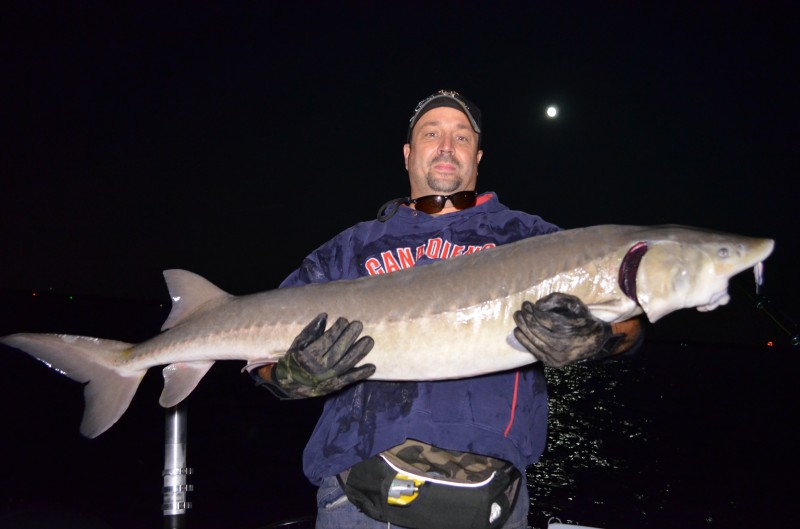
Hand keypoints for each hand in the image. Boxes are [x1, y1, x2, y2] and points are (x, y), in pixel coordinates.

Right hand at [257, 313, 375, 397]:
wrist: (289, 385)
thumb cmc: (294, 360)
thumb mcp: (298, 343)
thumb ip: (311, 330)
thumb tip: (324, 316)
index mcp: (308, 356)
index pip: (325, 341)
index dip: (336, 330)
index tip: (344, 320)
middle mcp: (318, 368)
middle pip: (337, 351)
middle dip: (349, 337)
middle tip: (358, 324)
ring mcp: (327, 378)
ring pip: (346, 364)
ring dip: (359, 352)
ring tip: (369, 340)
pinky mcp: (334, 386)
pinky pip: (348, 380)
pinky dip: (361, 374)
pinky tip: (372, 367)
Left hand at [513, 293, 623, 367]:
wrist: (596, 342)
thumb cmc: (584, 319)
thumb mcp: (574, 304)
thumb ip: (556, 299)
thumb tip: (537, 305)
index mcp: (567, 329)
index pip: (541, 319)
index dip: (531, 311)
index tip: (527, 304)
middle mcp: (560, 345)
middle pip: (534, 329)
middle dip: (524, 317)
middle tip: (520, 309)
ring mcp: (555, 356)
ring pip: (532, 340)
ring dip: (522, 327)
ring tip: (518, 317)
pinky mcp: (551, 363)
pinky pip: (533, 350)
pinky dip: (523, 340)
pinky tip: (518, 331)